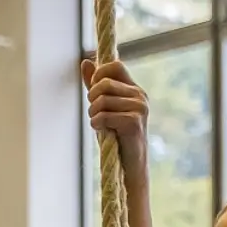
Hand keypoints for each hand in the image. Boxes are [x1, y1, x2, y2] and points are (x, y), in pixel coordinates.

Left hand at [81, 59, 148, 174]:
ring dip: (92, 113)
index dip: (99, 74)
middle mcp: (140, 96)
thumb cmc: (116, 136)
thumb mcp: (104, 107)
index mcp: (134, 89)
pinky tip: (101, 130)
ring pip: (102, 100)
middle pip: (104, 83)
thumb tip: (85, 62)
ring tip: (97, 123)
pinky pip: (105, 115)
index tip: (94, 92)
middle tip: (94, 112)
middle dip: (92, 98)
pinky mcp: (134, 123)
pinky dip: (97, 123)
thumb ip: (95, 85)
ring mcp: (139, 109)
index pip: (114, 65)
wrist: (129, 165)